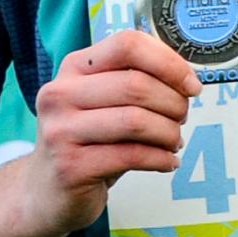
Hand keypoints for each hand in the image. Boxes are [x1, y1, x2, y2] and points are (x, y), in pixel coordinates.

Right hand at [18, 30, 199, 236]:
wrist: (46, 191)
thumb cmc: (89, 142)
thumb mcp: (105, 103)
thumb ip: (136, 82)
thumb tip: (187, 80)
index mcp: (74, 68)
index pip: (128, 45)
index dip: (169, 63)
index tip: (191, 85)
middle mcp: (60, 94)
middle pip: (136, 85)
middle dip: (174, 104)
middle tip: (181, 119)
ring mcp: (61, 130)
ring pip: (136, 121)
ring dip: (169, 133)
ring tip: (173, 141)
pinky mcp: (70, 166)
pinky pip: (132, 155)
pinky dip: (161, 158)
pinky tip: (167, 161)